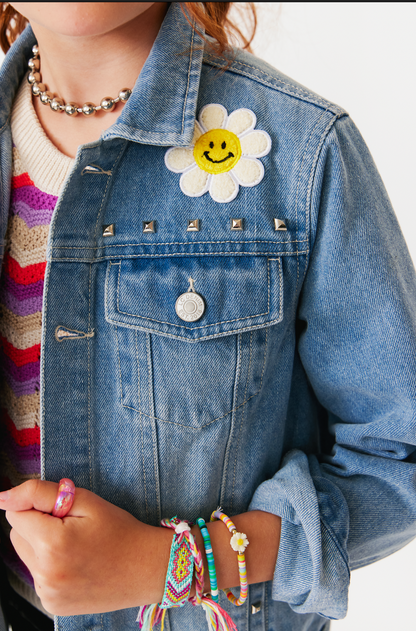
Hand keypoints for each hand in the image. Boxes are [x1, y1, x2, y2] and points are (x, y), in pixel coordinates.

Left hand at [0, 480, 171, 615]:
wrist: (146, 568)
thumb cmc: (120, 530)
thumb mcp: (85, 501)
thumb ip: (39, 493)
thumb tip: (3, 497)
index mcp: (52, 543)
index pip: (16, 513)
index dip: (37, 504)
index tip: (61, 507)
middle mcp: (45, 574)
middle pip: (17, 534)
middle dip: (37, 524)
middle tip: (72, 525)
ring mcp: (47, 593)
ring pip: (26, 556)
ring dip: (42, 545)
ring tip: (76, 544)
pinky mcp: (52, 605)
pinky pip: (38, 575)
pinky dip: (50, 566)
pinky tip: (76, 562)